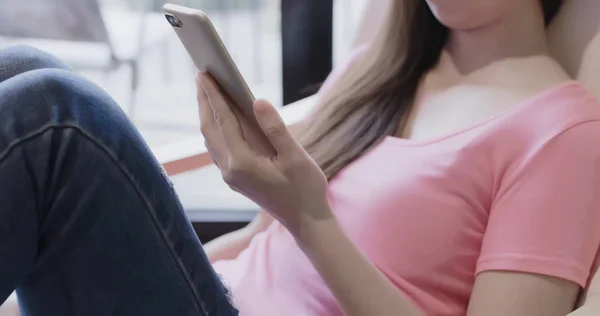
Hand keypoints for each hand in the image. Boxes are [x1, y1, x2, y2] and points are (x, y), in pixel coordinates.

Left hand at [196, 73, 332, 233]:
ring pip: (211, 140)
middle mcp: (230, 171)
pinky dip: (217, 129)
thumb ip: (275, 128)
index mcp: (243, 163)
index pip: (224, 121)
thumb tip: (257, 101)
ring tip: (207, 91)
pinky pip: (219, 148)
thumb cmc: (305, 189)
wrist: (306, 221)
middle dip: (204, 101)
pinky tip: (222, 118)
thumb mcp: (295, 157)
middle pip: (209, 129)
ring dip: (208, 114)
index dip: (214, 95)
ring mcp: (231, 176)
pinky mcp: (236, 179)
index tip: (205, 74)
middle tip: (201, 75)